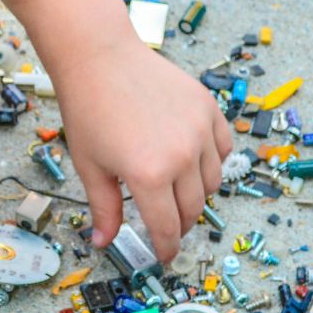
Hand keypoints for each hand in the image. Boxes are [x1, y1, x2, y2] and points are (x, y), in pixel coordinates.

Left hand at [54, 38, 232, 261]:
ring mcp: (199, 129)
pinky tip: (192, 160)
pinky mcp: (208, 108)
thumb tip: (103, 241)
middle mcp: (181, 155)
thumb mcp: (90, 166)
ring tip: (176, 190)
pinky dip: (212, 160)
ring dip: (197, 193)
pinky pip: (223, 147)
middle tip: (167, 225)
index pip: (168, 227)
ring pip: (213, 181)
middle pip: (193, 208)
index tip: (165, 256)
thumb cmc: (88, 108)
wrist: (100, 56)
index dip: (166, 248)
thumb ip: (104, 208)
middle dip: (180, 224)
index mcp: (149, 175)